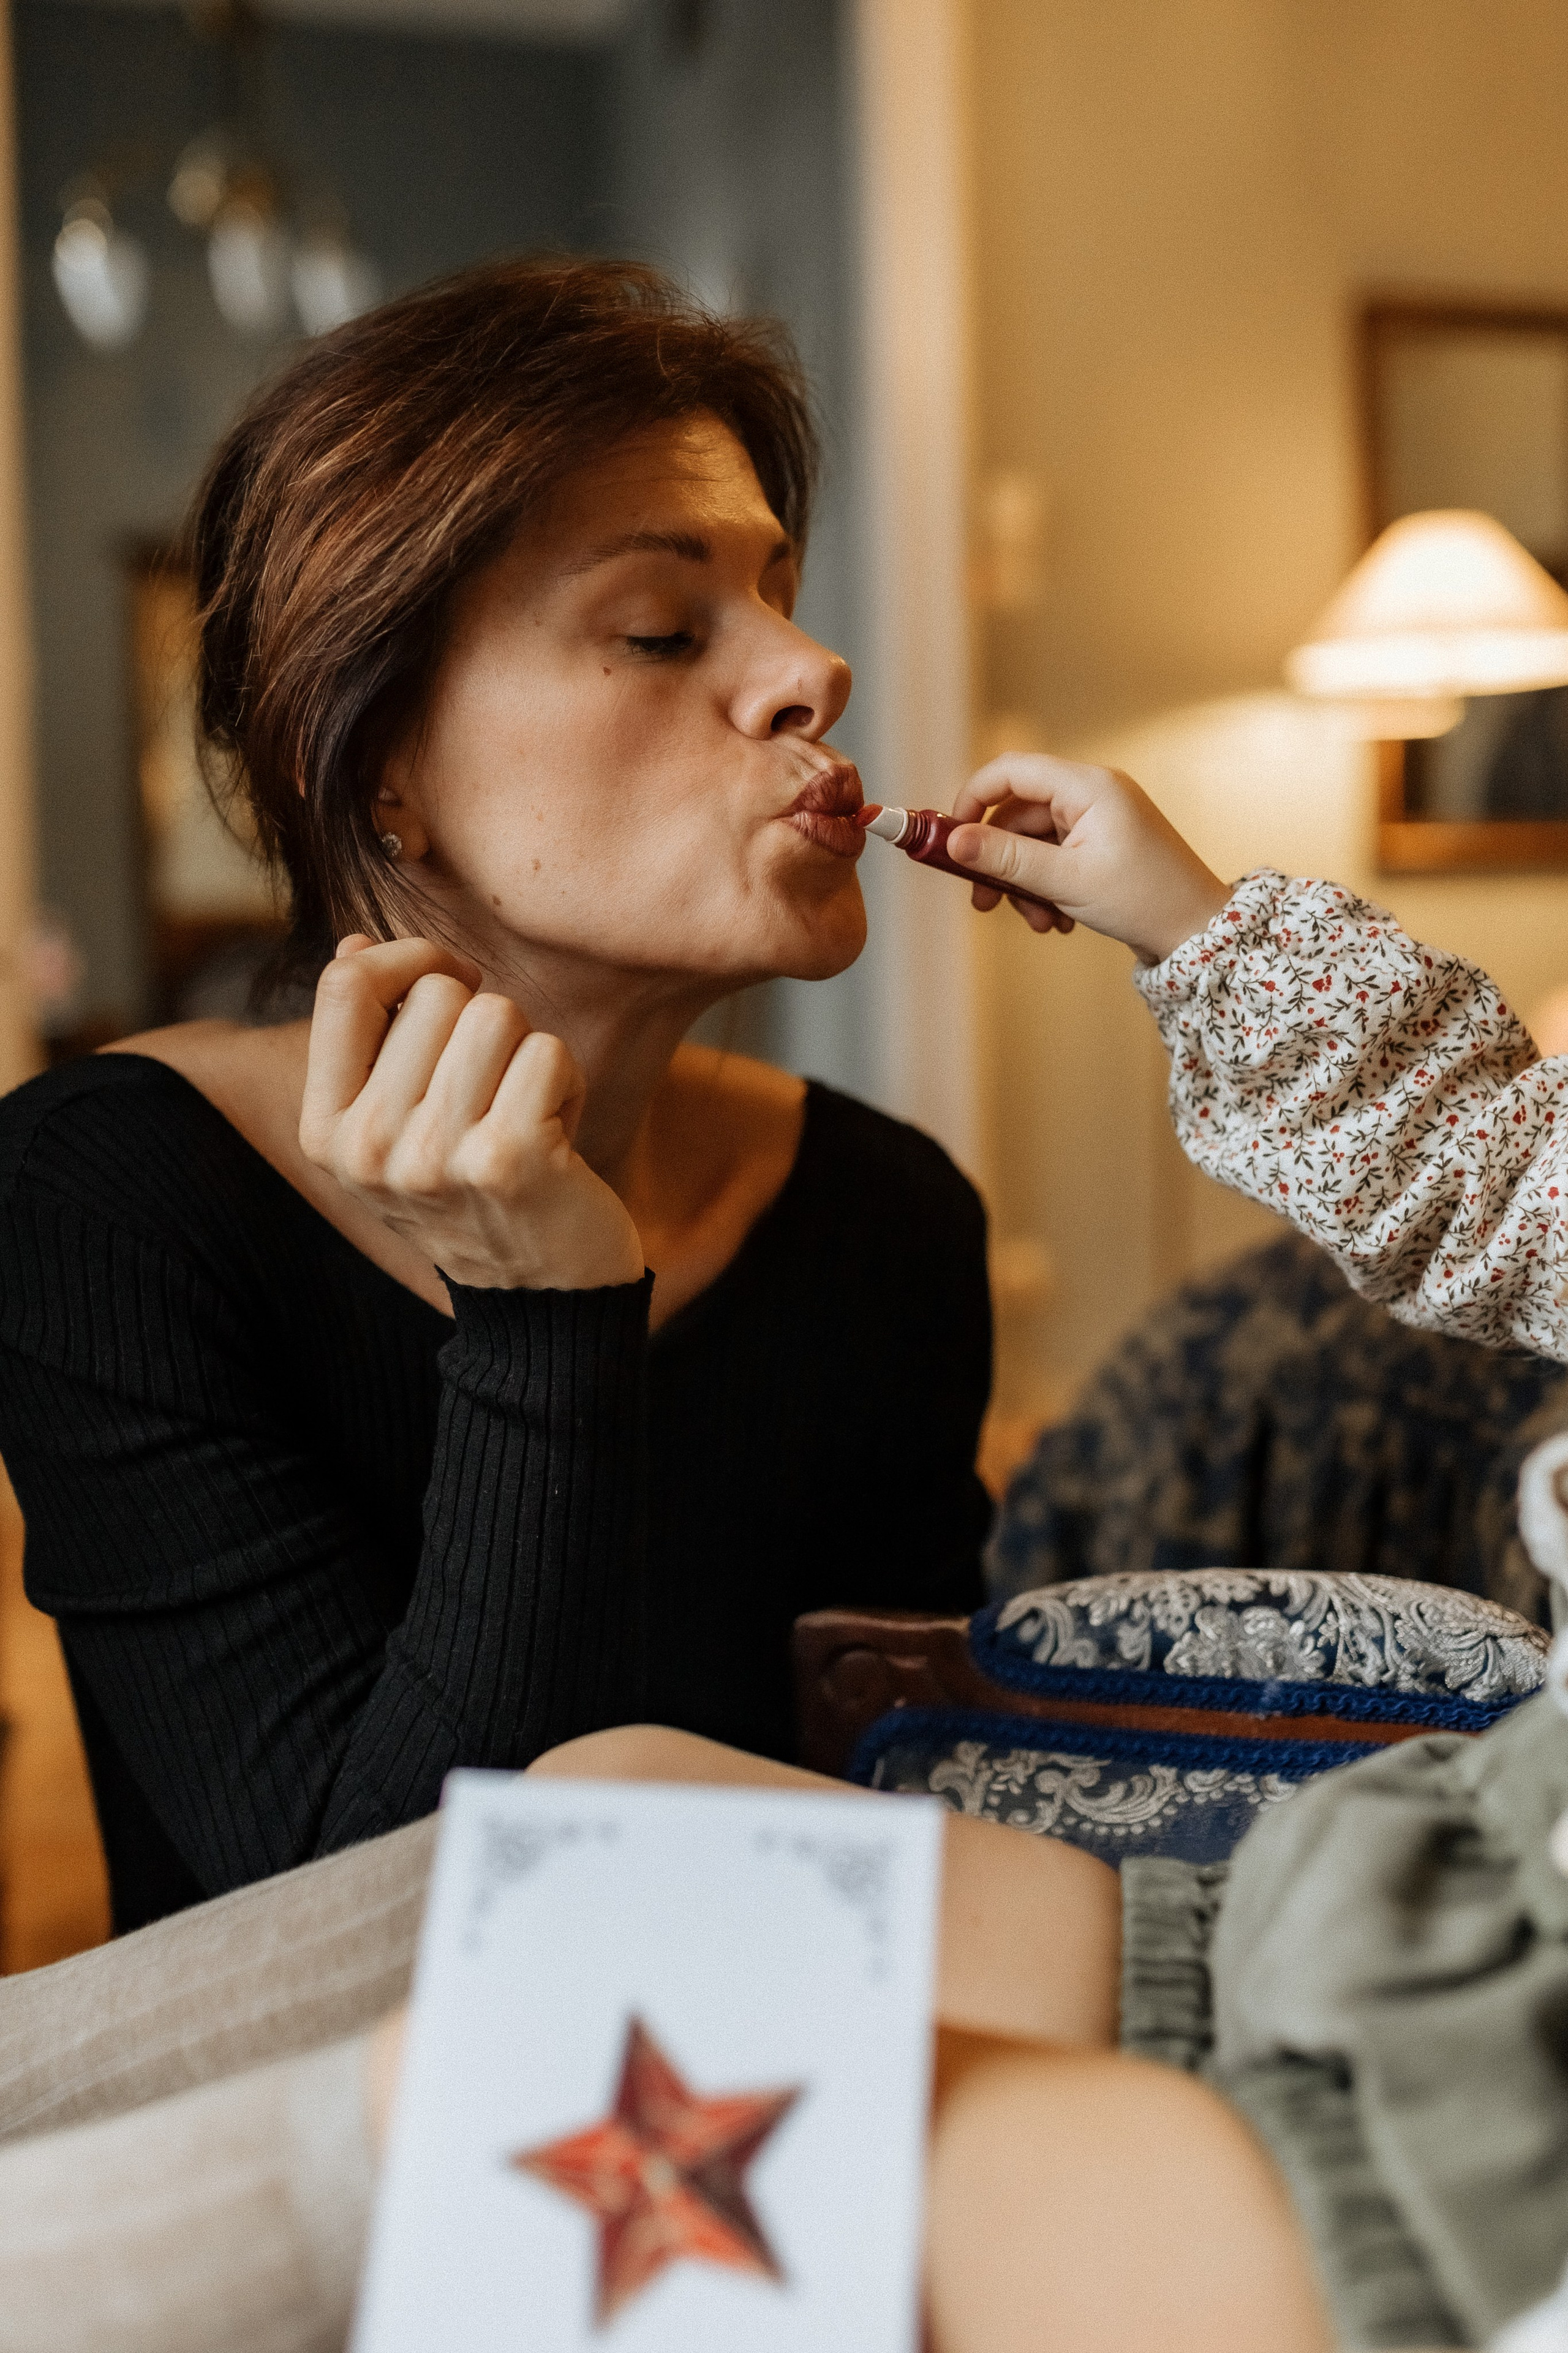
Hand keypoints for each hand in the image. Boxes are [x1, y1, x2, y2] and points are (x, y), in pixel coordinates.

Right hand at [299, 937, 644, 1291]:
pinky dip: (567, 1085)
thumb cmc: (474, 1191)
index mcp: (326, 1130)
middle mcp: (368, 1147)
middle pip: (438, 994)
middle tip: (494, 1091)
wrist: (541, 1298)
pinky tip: (555, 1139)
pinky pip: (548, 1053)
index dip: (409, 959)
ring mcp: (435, 1156)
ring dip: (528, 1054)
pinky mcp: (507, 1159)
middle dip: (485, 1023)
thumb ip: (370, 1039)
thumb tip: (356, 945)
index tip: (452, 986)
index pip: (344, 986)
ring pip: (497, 1014)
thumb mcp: (397, 1127)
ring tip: (522, 1112)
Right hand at [946, 754, 1230, 965]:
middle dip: (999, 862)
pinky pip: (1056, 859)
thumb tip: (953, 843)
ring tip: (1039, 922)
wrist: (1199, 933)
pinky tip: (1060, 921)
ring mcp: (1099, 820)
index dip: (973, 799)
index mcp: (1089, 786)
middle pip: (1018, 814)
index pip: (1012, 771)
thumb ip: (1005, 859)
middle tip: (983, 903)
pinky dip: (1047, 889)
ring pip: (1034, 844)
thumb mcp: (1065, 881)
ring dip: (1025, 885)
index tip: (951, 839)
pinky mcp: (1102, 846)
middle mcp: (1093, 794)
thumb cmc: (1145, 900)